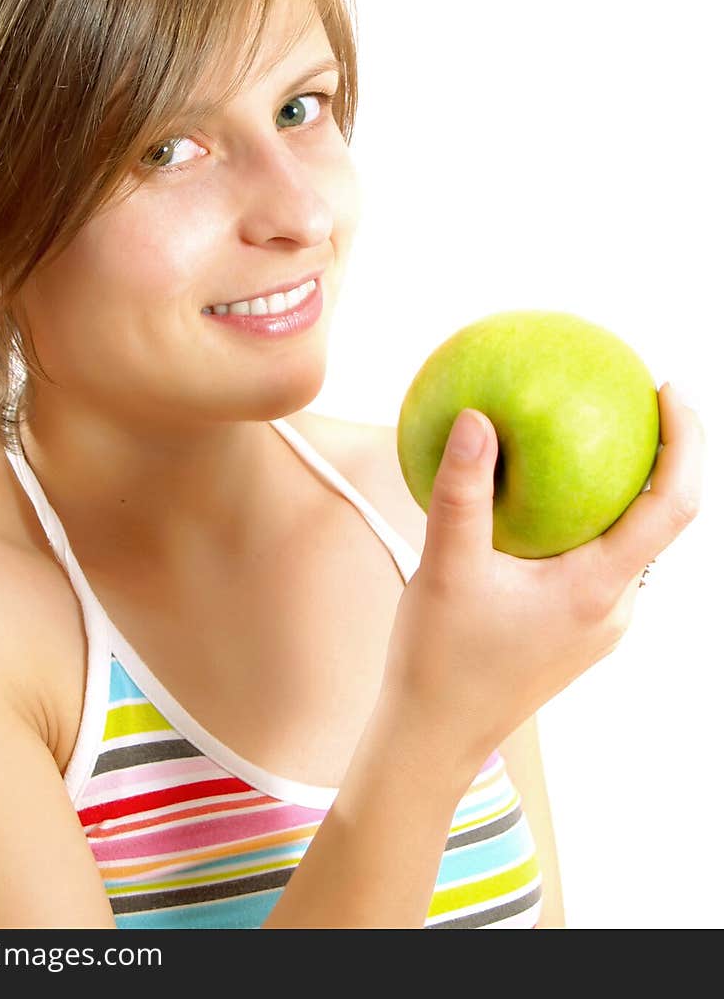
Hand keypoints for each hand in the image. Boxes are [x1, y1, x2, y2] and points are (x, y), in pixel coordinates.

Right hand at [379, 382, 704, 767]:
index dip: (686, 443)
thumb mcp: (445, 568)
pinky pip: (595, 555)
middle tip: (629, 395)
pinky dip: (582, 514)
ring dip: (617, 485)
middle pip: (661, 518)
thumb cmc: (440, 658)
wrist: (436, 733)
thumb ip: (462, 493)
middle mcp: (613, 606)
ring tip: (585, 431)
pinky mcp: (577, 626)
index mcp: (597, 590)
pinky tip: (538, 494)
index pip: (673, 508)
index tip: (669, 388)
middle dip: (658, 453)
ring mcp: (599, 620)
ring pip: (627, 539)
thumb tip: (479, 417)